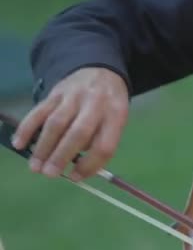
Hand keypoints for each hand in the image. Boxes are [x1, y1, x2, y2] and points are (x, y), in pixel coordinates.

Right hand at [11, 67, 128, 180]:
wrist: (101, 71)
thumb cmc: (109, 105)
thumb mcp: (116, 121)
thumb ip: (100, 142)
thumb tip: (79, 170)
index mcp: (116, 115)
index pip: (104, 145)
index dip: (90, 164)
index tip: (76, 177)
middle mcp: (95, 104)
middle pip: (78, 133)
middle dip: (62, 156)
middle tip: (50, 174)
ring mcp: (74, 96)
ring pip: (56, 123)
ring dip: (43, 147)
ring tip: (35, 167)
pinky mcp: (55, 92)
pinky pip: (39, 111)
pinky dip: (27, 128)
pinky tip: (19, 144)